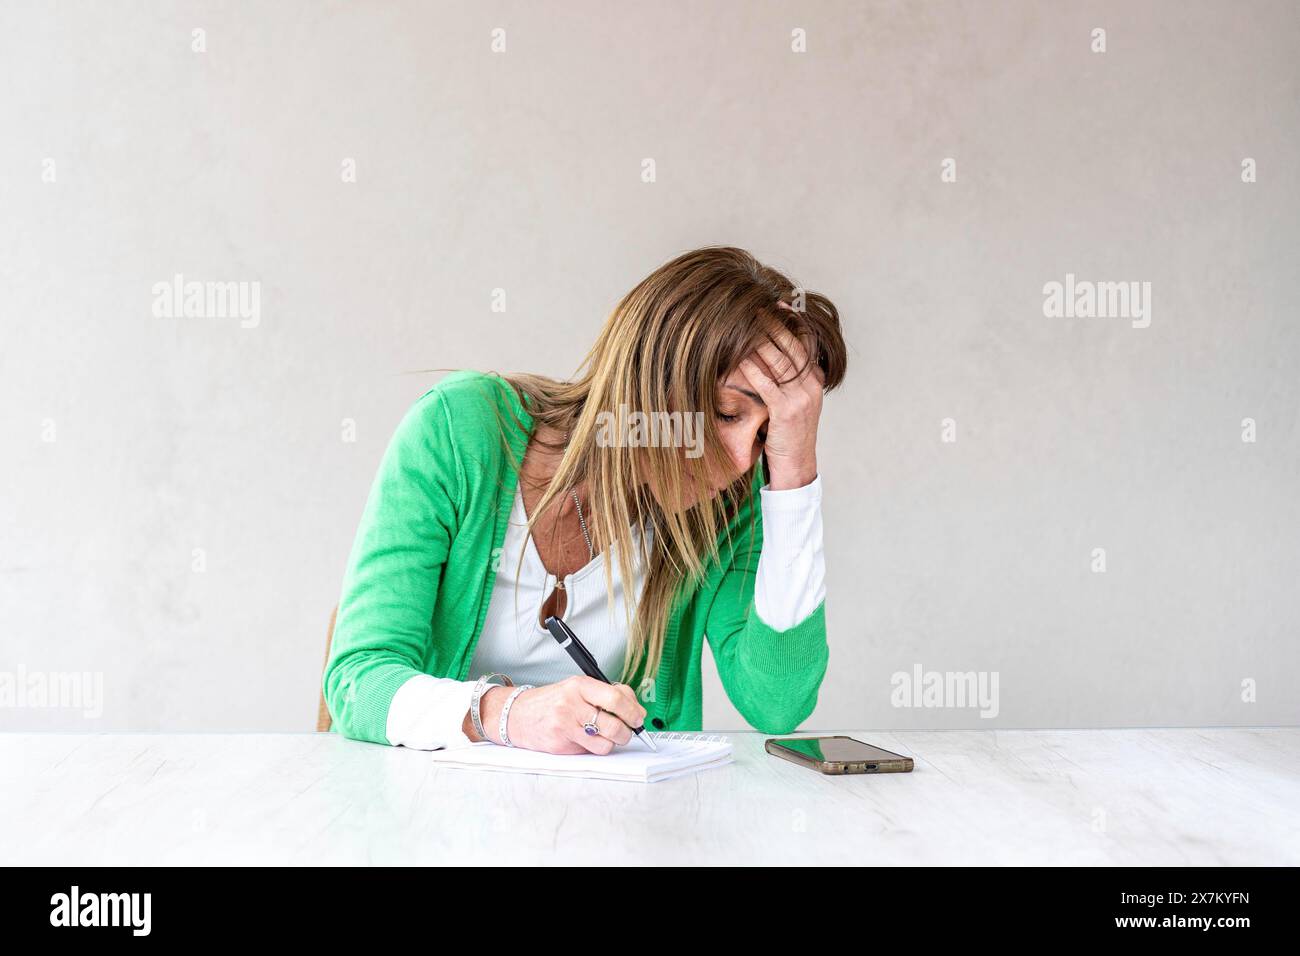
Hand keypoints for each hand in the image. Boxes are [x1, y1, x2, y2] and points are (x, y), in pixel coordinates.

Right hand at [470, 676, 647, 754]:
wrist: (517, 714)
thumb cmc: (552, 701)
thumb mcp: (578, 688)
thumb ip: (607, 694)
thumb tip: (637, 711)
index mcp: (580, 685)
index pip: (616, 698)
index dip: (633, 711)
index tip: (638, 718)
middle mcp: (572, 704)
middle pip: (614, 725)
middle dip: (626, 733)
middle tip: (626, 732)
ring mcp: (565, 726)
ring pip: (605, 744)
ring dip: (611, 743)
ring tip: (605, 737)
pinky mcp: (560, 744)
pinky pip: (589, 752)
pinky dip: (593, 749)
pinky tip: (585, 740)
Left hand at [737, 314, 825, 489]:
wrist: (796, 464)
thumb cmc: (789, 433)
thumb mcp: (795, 402)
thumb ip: (787, 380)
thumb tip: (768, 356)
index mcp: (815, 380)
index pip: (807, 343)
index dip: (793, 321)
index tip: (779, 303)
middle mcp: (811, 385)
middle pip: (792, 346)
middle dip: (775, 324)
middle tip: (757, 307)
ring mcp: (800, 397)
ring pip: (779, 361)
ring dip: (761, 340)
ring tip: (746, 323)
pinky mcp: (786, 410)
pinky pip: (766, 383)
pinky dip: (752, 368)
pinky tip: (739, 356)